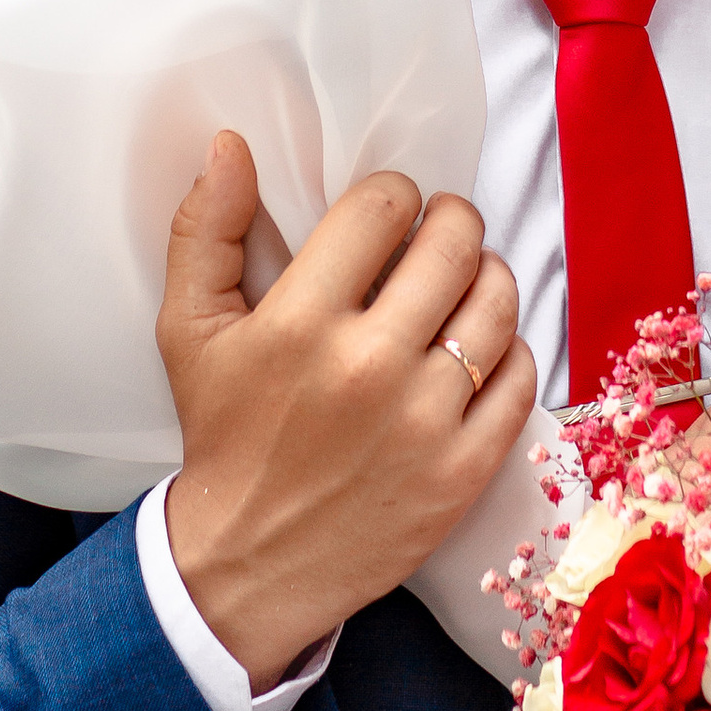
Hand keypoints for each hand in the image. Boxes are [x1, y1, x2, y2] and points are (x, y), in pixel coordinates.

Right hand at [158, 130, 536, 691]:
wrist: (249, 564)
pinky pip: (521, 377)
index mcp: (299, 323)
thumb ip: (206, 229)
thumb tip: (230, 145)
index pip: (384, 206)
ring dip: (487, 278)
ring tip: (462, 286)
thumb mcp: (188, 330)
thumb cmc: (224, 435)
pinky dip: (509, 352)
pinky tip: (475, 352)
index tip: (385, 217)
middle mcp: (368, 367)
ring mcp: (424, 423)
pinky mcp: (463, 472)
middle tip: (437, 236)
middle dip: (451, 222)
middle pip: (455, 243)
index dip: (393, 195)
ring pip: (498, 302)